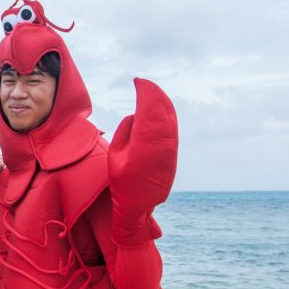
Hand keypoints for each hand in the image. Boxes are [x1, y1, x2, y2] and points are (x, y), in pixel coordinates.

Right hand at [108, 78, 177, 244]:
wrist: (138, 206)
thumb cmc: (121, 181)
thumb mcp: (115, 155)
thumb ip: (125, 132)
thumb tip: (136, 116)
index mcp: (144, 145)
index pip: (149, 110)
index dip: (146, 93)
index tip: (138, 82)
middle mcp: (161, 146)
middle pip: (162, 111)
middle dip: (155, 94)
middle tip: (144, 84)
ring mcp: (170, 151)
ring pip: (170, 119)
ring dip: (162, 102)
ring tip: (152, 92)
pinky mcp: (173, 155)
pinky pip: (172, 128)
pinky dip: (166, 115)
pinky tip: (160, 109)